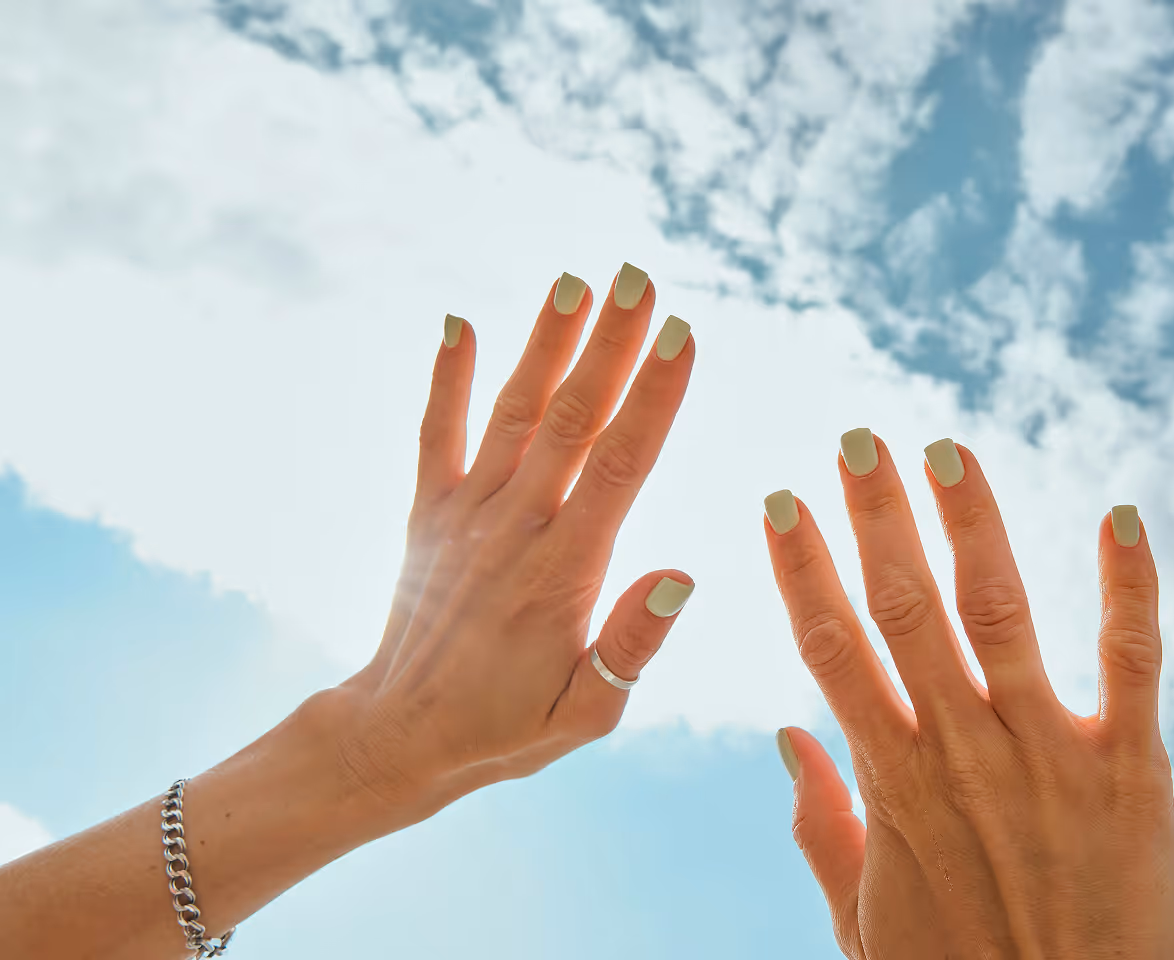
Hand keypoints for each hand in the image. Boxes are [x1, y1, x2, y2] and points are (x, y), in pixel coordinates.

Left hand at [332, 264, 695, 824]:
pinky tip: (457, 323)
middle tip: (640, 275)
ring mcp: (465, 514)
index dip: (653, 395)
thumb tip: (683, 573)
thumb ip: (633, 645)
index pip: (618, 466)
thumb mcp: (588, 714)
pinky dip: (446, 378)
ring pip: (514, 412)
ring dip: (545, 342)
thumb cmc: (507, 730)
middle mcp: (513, 527)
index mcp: (562, 572)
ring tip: (575, 279)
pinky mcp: (428, 513)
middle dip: (610, 343)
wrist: (397, 737)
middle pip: (572, 419)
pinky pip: (436, 434)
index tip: (682, 333)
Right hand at [766, 430, 1173, 957]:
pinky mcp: (1132, 771)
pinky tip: (1120, 515)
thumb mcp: (862, 920)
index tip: (781, 503)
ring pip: (999, 612)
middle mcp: (961, 752)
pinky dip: (1128, 585)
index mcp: (892, 784)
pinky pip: (1131, 660)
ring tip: (946, 451)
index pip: (830, 650)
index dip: (802, 569)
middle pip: (905, 610)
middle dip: (876, 517)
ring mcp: (1047, 756)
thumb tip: (781, 736)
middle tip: (856, 439)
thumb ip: (818, 825)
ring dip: (971, 523)